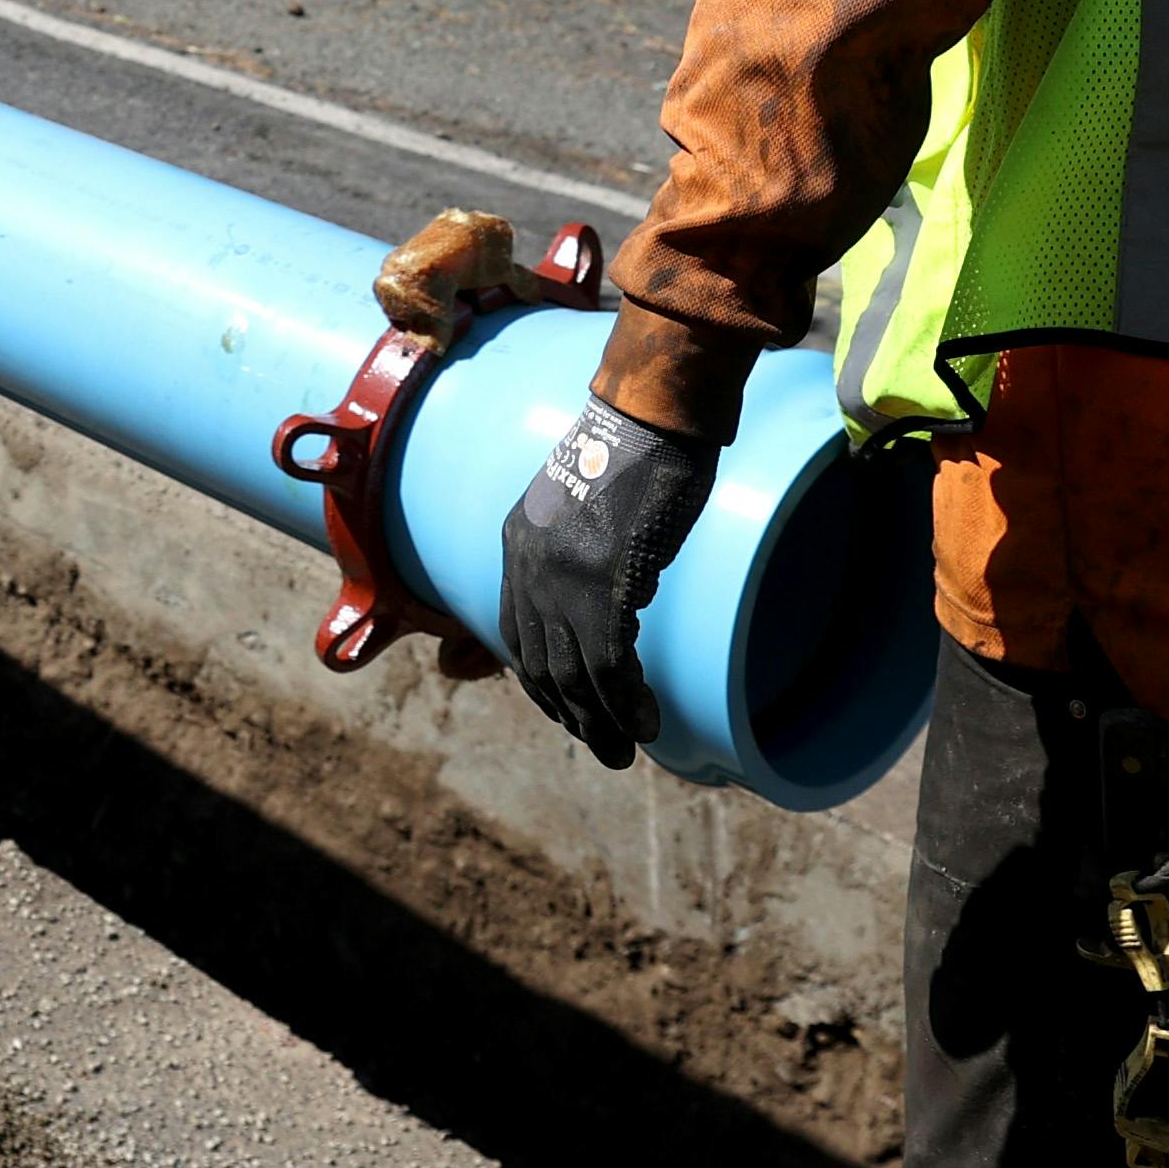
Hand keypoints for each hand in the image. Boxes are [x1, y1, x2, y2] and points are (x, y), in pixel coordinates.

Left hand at [496, 397, 718, 769]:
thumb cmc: (634, 453)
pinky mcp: (603, 582)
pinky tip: (646, 722)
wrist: (654, 416)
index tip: (568, 711)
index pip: (514, 633)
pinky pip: (608, 663)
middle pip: (540, 664)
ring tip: (623, 751)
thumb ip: (577, 551)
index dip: (539, 682)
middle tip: (603, 747)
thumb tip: (603, 601)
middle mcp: (528, 565)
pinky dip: (626, 702)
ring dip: (599, 722)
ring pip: (572, 674)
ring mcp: (562, 576)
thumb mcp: (584, 505)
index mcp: (517, 544)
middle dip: (570, 715)